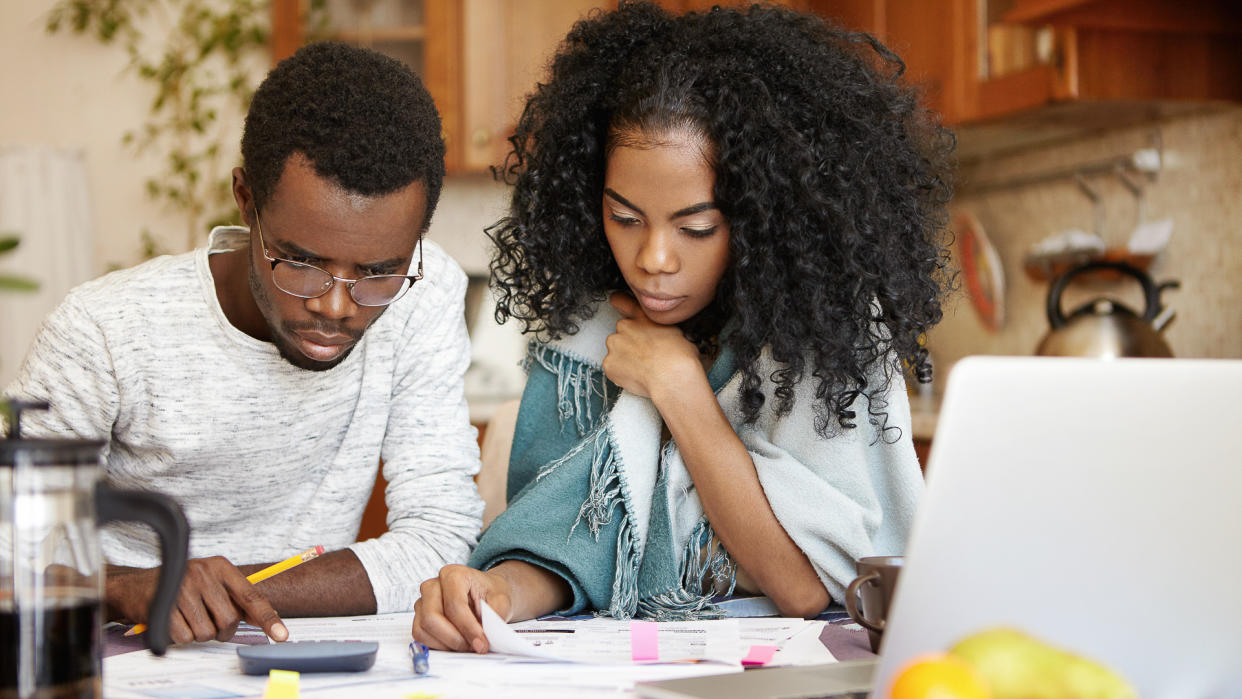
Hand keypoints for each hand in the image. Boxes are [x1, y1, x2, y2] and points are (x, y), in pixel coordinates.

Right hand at [106, 556, 286, 643]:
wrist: (137, 586)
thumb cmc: (182, 586)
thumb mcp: (212, 583)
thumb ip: (237, 599)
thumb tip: (266, 621)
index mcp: (220, 567)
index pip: (251, 596)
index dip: (268, 618)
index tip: (282, 636)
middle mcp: (202, 573)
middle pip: (229, 620)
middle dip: (221, 629)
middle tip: (207, 620)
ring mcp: (181, 588)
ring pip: (207, 632)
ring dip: (199, 633)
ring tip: (188, 617)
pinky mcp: (162, 606)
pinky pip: (184, 638)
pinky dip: (181, 636)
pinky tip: (173, 621)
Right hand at [412, 564, 511, 653]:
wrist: (486, 594)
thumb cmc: (491, 594)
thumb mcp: (502, 601)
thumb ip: (495, 616)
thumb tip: (486, 636)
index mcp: (453, 574)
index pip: (454, 605)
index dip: (468, 628)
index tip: (482, 643)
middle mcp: (433, 585)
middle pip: (432, 617)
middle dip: (454, 638)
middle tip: (473, 646)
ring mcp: (423, 601)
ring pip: (422, 629)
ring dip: (446, 643)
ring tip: (466, 644)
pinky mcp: (420, 616)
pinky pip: (420, 636)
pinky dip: (437, 645)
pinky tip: (455, 644)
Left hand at [603, 292, 702, 399]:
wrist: (672, 377)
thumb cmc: (679, 357)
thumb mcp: (676, 332)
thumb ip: (660, 329)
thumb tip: (663, 337)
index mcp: (642, 316)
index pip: (621, 301)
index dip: (618, 302)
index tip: (616, 302)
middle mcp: (625, 327)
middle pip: (621, 332)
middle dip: (629, 342)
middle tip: (644, 354)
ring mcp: (615, 345)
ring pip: (615, 351)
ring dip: (624, 358)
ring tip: (642, 368)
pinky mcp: (609, 363)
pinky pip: (612, 368)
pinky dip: (620, 373)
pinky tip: (636, 376)